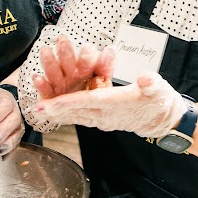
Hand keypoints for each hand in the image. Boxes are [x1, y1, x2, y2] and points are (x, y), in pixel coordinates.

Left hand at [0, 86, 23, 155]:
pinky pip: (16, 143)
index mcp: (5, 99)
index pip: (5, 106)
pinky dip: (10, 150)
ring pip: (18, 133)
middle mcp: (14, 111)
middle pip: (14, 121)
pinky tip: (2, 155)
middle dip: (3, 132)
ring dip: (9, 142)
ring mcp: (16, 123)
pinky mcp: (15, 134)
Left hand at [31, 73, 185, 138]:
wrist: (161, 119)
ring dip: (55, 113)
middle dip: (55, 110)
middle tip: (36, 109)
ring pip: (74, 115)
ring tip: (37, 111)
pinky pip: (79, 117)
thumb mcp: (159, 89)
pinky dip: (64, 114)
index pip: (89, 102)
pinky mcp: (100, 119)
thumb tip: (146, 78)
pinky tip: (51, 112)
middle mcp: (106, 114)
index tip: (51, 103)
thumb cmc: (158, 100)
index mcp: (117, 103)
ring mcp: (102, 119)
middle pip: (76, 111)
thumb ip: (152, 84)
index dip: (69, 102)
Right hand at [34, 36, 113, 100]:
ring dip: (49, 62)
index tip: (87, 49)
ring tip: (46, 52)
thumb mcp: (102, 82)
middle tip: (62, 41)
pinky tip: (38, 77)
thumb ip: (105, 67)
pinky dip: (40, 84)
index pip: (86, 60)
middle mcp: (70, 74)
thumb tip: (111, 49)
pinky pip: (45, 89)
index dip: (86, 55)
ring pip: (53, 71)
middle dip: (64, 51)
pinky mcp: (49, 95)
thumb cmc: (90, 94)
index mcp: (84, 68)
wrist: (80, 111)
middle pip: (67, 60)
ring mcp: (59, 83)